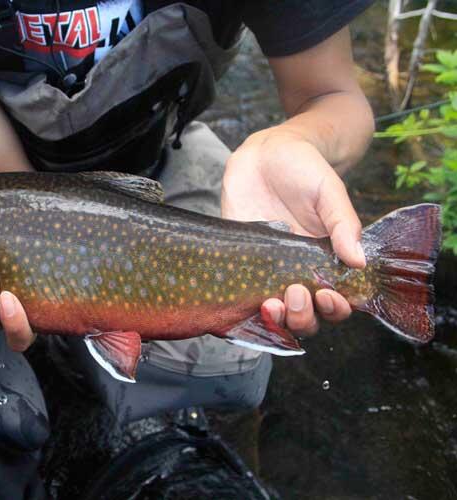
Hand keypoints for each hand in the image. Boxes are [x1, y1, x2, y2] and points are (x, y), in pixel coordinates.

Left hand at [221, 129, 365, 335]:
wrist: (265, 152)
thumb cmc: (304, 169)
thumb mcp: (329, 192)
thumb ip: (343, 224)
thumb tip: (359, 262)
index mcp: (324, 261)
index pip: (334, 301)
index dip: (334, 309)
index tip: (327, 295)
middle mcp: (295, 272)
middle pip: (304, 317)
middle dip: (302, 317)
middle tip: (295, 293)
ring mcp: (265, 269)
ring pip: (273, 313)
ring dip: (275, 318)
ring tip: (271, 303)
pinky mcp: (237, 261)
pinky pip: (238, 294)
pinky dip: (241, 307)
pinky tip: (242, 302)